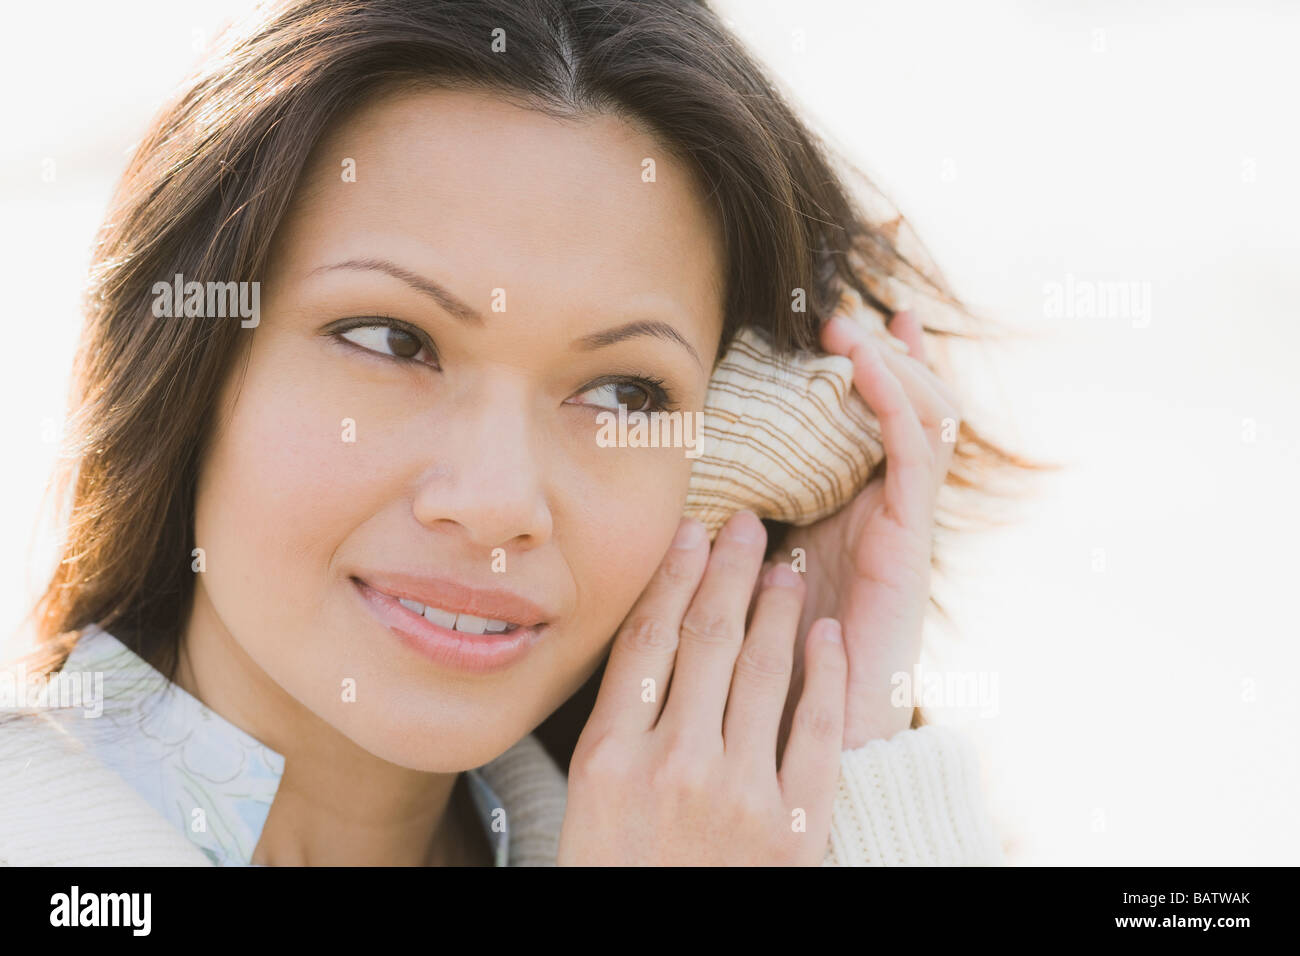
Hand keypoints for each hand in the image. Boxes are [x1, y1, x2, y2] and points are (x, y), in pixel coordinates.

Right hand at [557, 510, 847, 864]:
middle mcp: (672, 766)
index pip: (647, 642)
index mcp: (609, 759)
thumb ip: (615, 726)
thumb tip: (646, 644)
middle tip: (743, 524)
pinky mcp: (794, 828)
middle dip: (726, 572)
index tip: (688, 532)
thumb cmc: (617, 874)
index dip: (671, 578)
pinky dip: (825, 677)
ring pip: (760, 672)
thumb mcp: (588, 803)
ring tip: (783, 567)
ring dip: (775, 609)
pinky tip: (828, 636)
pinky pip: (817, 732)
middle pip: (703, 641)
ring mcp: (737, 796)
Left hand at [777, 309, 962, 750]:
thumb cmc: (768, 661)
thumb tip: (693, 488)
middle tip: (845, 314)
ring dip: (889, 365)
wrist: (810, 733)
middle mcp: (887, 513)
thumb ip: (739, 530)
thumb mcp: (746, 574)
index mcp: (853, 515)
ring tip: (849, 328)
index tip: (840, 324)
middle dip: (886, 355)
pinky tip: (864, 366)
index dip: (871, 372)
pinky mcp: (912, 542)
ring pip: (923, 419)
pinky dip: (893, 402)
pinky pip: (915, 455)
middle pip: (910, 410)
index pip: (877, 426)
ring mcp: (906, 524)